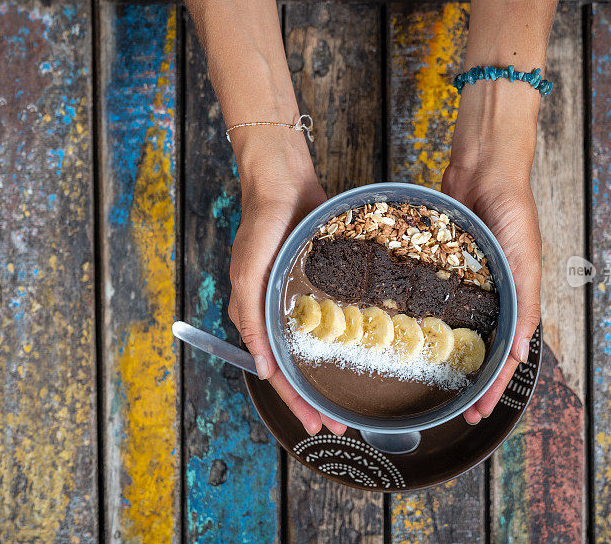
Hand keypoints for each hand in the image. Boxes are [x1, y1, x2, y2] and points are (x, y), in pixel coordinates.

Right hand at [227, 130, 346, 435]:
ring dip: (331, 376)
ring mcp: (302, 300)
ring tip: (353, 398)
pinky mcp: (322, 283)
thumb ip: (251, 320)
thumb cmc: (261, 226)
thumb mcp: (248, 274)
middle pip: (300, 369)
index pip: (278, 374)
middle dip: (318, 400)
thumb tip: (264, 369)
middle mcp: (280, 314)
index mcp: (259, 317)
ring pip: (318, 349)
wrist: (284, 183)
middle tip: (343, 426)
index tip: (320, 426)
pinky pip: (334, 319)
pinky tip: (362, 351)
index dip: (297, 403)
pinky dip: (344, 340)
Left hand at [443, 83, 542, 423]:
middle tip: (454, 409)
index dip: (494, 387)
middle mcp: (491, 296)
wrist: (484, 167)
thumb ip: (525, 303)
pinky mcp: (443, 267)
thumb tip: (520, 352)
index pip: (506, 356)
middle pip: (481, 350)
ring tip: (432, 382)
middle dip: (470, 382)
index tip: (478, 413)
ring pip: (457, 330)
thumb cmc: (513, 209)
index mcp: (515, 299)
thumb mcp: (525, 259)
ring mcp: (466, 284)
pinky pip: (437, 301)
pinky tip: (413, 336)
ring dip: (449, 358)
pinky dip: (430, 321)